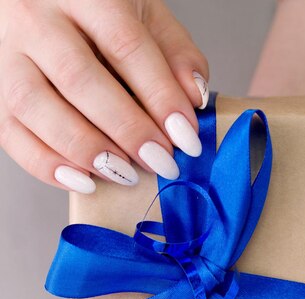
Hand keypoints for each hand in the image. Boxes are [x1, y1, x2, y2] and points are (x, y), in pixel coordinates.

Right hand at [0, 0, 208, 192]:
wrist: (41, 4)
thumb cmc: (98, 15)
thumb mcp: (142, 15)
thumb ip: (173, 51)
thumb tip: (192, 99)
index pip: (124, 44)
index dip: (159, 96)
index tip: (185, 138)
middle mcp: (35, 17)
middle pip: (78, 77)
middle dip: (126, 128)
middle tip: (160, 162)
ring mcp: (6, 54)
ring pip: (34, 106)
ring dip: (85, 149)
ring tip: (125, 174)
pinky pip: (10, 133)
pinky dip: (46, 165)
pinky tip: (84, 180)